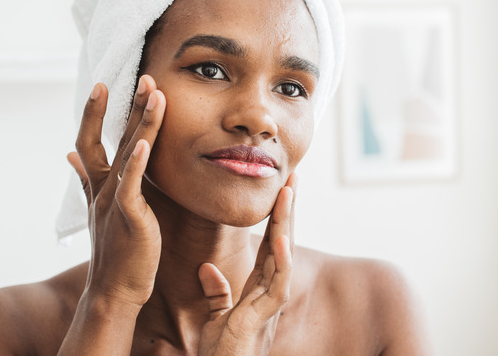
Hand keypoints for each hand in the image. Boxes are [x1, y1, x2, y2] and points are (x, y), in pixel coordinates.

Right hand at [67, 75, 165, 309]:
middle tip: (142, 76)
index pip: (91, 140)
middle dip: (127, 107)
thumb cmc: (114, 251)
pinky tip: (145, 142)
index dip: (94, 113)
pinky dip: (137, 163)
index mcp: (98, 186)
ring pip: (127, 154)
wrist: (114, 291)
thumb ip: (85, 179)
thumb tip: (69, 155)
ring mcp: (114, 202)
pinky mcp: (129, 218)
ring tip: (153, 93)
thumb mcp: (96, 210)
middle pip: (113, 139)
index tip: (103, 85)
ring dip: (141, 122)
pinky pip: (131, 185)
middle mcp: (103, 189)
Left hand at [196, 174, 296, 355]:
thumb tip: (205, 267)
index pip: (269, 247)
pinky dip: (280, 260)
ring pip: (285, 257)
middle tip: (292, 178)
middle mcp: (269, 294)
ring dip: (288, 225)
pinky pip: (278, 285)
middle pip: (283, 244)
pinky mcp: (263, 318)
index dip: (275, 219)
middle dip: (288, 212)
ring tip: (289, 194)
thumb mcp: (216, 319)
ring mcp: (270, 305)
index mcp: (258, 291)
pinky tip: (280, 237)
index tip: (279, 191)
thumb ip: (215, 293)